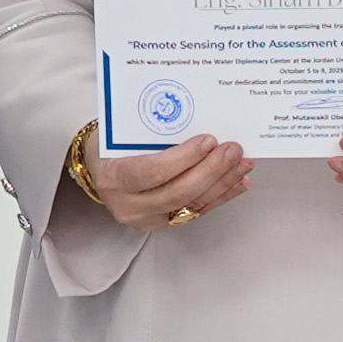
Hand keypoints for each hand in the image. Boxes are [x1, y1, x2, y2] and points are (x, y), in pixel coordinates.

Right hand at [78, 132, 250, 231]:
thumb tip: (200, 118)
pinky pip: (197, 211)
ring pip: (191, 204)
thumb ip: (153, 130)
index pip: (152, 171)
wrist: (100, 168)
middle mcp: (128, 205)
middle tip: (233, 150)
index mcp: (114, 178)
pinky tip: (237, 182)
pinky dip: (220, 195)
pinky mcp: (164, 223)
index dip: (184, 158)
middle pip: (177, 192)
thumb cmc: (111, 146)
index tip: (208, 141)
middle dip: (211, 170)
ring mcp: (147, 218)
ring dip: (222, 183)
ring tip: (242, 163)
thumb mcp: (121, 134)